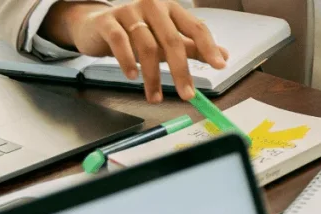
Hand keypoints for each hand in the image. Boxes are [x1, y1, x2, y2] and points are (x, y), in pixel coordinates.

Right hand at [42, 0, 227, 102]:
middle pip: (172, 40)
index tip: (220, 66)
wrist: (97, 25)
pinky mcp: (107, 21)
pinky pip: (120, 41)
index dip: (209, 47)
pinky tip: (132, 77)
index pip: (196, 27)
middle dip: (181, 71)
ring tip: (155, 97)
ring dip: (153, 76)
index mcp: (172, 9)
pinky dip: (127, 61)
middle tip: (188, 96)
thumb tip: (224, 56)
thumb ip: (193, 47)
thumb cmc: (138, 32)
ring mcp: (128, 11)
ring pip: (146, 46)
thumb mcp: (167, 39)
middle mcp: (152, 6)